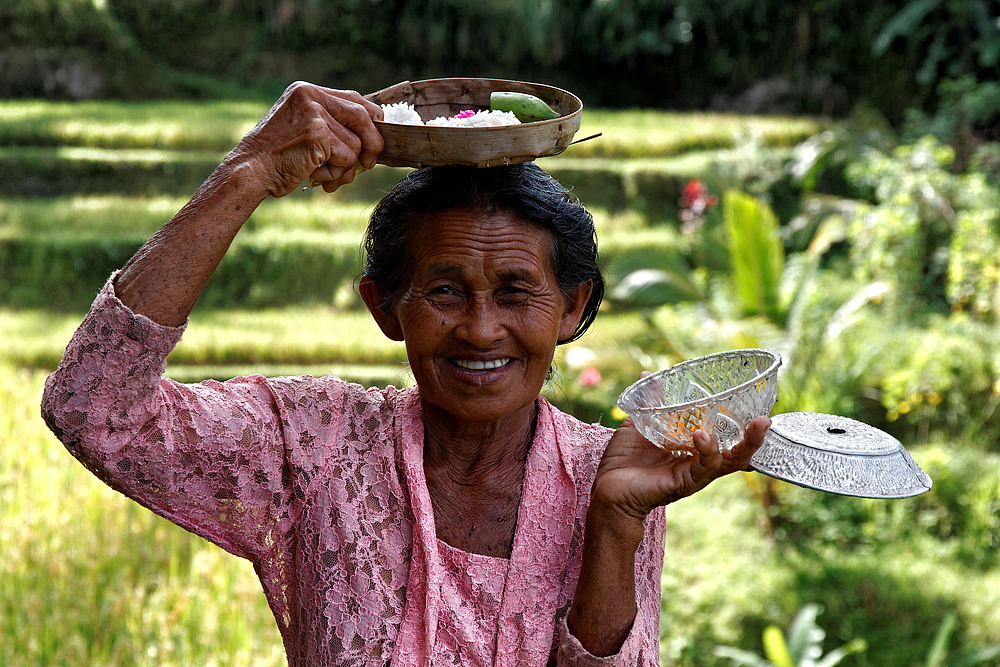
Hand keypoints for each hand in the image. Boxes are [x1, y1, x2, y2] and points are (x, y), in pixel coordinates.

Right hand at [231, 81, 384, 197]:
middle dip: (372, 144)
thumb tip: (372, 136)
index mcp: (306, 91)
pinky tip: (315, 175)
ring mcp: (314, 113)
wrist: (249, 170)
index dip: (372, 119)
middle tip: (368, 164)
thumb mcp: (302, 130)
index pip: (354, 98)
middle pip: (363, 117)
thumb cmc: (276, 157)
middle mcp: (311, 96)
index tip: (376, 138)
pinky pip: (347, 158)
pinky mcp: (317, 133)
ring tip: (323, 174)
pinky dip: (335, 174)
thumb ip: (330, 124)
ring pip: (356, 144)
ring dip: (345, 168)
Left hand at [591, 412, 770, 527]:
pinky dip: (707, 451)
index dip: (742, 425)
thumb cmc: (624, 462)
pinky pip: (703, 468)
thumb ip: (648, 403)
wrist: (607, 488)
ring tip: (755, 425)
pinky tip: (702, 436)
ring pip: (730, 462)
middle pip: (738, 453)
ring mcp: (694, 475)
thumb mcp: (639, 426)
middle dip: (756, 438)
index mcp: (692, 450)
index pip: (725, 437)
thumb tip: (647, 375)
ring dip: (746, 444)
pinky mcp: (683, 483)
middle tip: (767, 419)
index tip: (757, 407)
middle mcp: (699, 464)